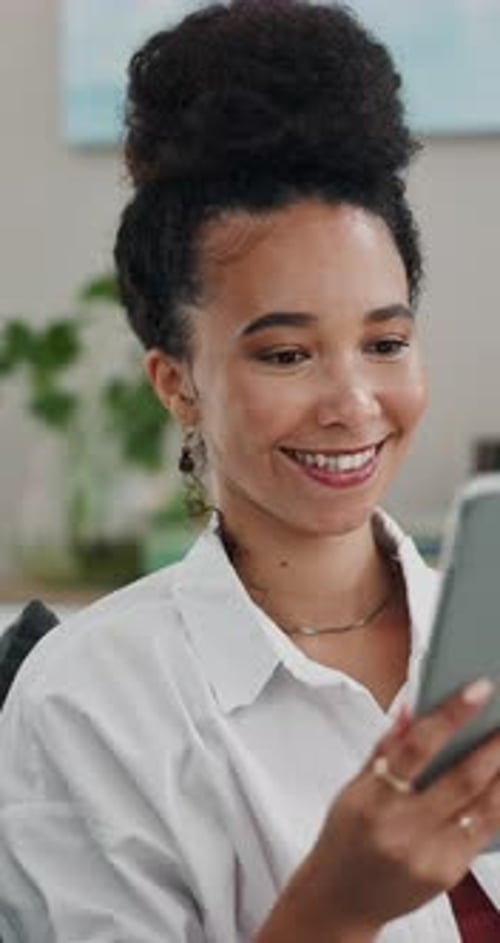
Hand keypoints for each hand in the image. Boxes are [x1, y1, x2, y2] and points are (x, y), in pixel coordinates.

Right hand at [307, 678, 499, 934]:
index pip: (417, 746)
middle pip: (462, 779)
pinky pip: (483, 833)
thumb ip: (387, 747)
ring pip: (483, 808)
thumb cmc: (346, 835)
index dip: (452, 714)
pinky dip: (498, 805)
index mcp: (372, 799)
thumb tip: (413, 705)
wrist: (340, 900)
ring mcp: (428, 856)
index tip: (480, 689)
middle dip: (495, 745)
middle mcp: (401, 829)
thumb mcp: (354, 787)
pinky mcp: (447, 876)